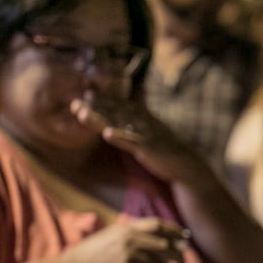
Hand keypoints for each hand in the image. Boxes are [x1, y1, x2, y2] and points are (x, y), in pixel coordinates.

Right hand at [62, 217, 188, 262]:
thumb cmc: (91, 254)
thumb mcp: (110, 235)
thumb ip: (130, 232)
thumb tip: (154, 234)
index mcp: (127, 229)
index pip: (159, 225)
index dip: (175, 230)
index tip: (184, 236)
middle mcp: (131, 241)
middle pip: (166, 245)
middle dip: (179, 253)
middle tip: (183, 261)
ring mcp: (131, 259)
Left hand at [70, 92, 214, 190]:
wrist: (189, 171)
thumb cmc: (169, 156)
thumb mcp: (154, 134)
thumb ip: (141, 121)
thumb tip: (131, 108)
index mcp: (144, 119)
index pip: (119, 105)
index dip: (102, 98)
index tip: (83, 91)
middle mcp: (144, 123)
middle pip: (115, 111)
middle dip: (94, 106)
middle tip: (72, 100)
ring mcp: (147, 135)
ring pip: (119, 123)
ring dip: (99, 118)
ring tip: (80, 114)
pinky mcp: (151, 149)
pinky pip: (133, 142)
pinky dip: (121, 137)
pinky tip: (107, 134)